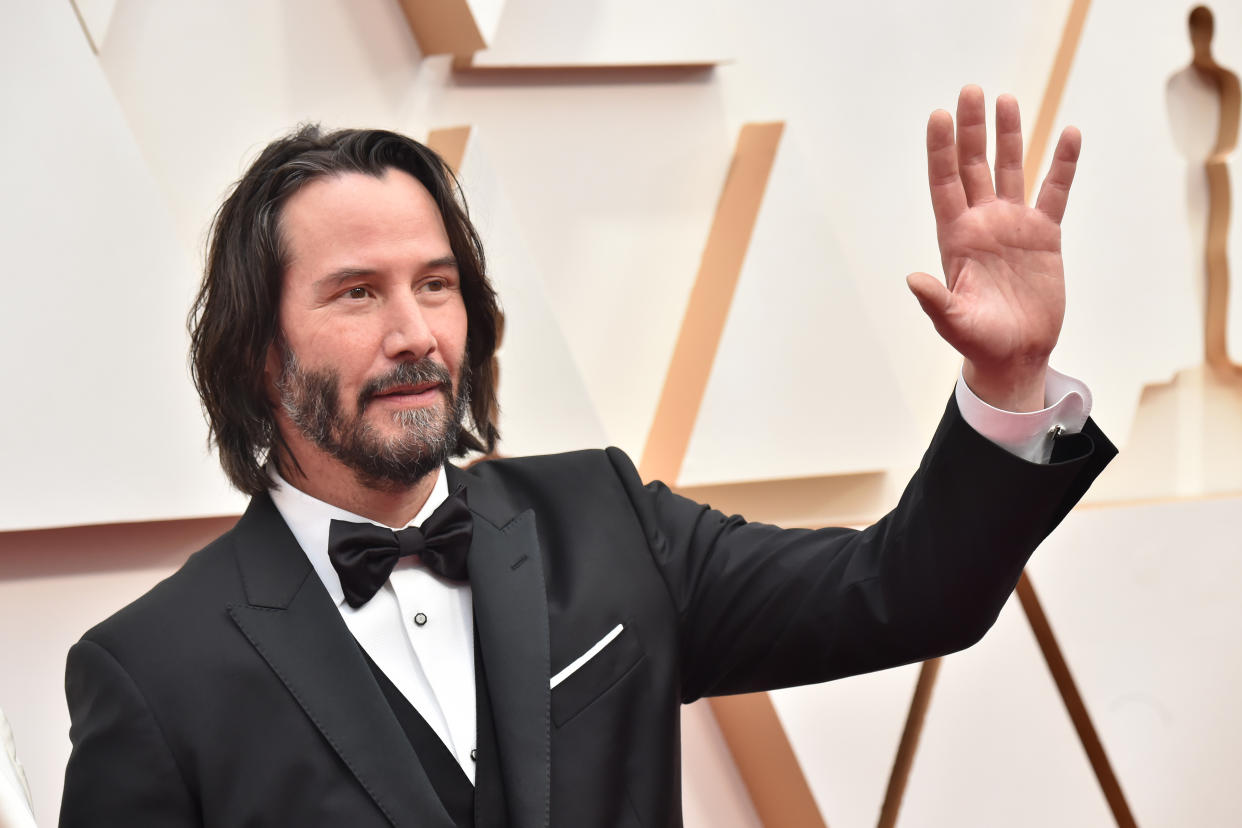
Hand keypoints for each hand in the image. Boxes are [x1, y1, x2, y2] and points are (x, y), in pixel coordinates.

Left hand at [906, 85, 1080, 411]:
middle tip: (970, 91)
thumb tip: (913, 279)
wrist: (1015, 354)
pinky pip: (1054, 192)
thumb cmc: (979, 340)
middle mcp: (982, 224)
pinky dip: (1062, 164)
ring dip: (1009, 136)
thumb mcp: (953, 322)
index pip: (944, 185)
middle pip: (973, 167)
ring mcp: (1012, 226)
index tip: (938, 117)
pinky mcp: (1044, 235)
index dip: (940, 151)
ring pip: (1010, 170)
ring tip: (1007, 100)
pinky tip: (1068, 133)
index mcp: (955, 238)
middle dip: (971, 130)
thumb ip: (935, 300)